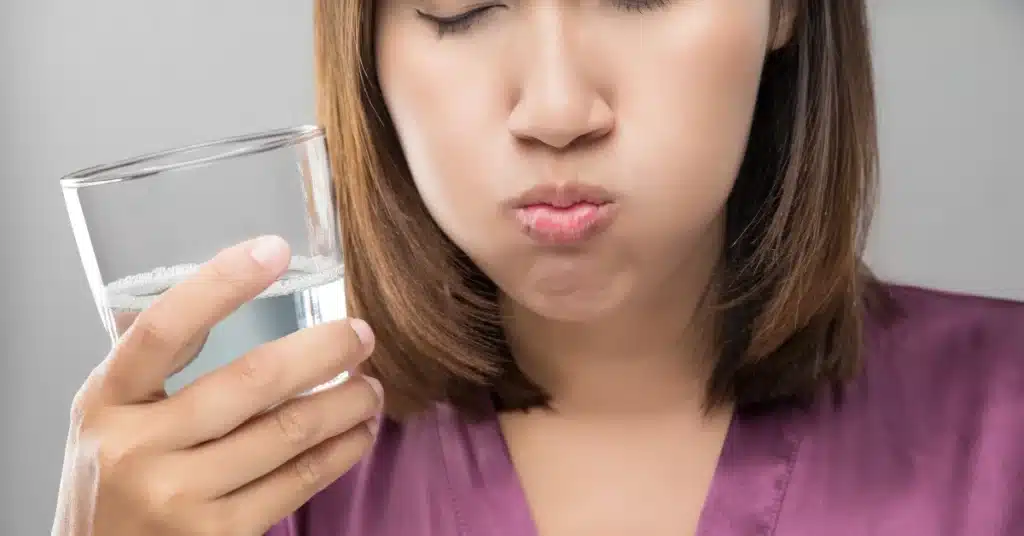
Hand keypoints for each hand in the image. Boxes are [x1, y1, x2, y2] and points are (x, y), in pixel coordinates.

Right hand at [51, 236, 382, 535]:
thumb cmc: (112, 479)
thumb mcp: (108, 415)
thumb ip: (153, 364)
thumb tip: (224, 288)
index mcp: (106, 401)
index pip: (165, 329)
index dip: (221, 283)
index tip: (275, 249)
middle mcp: (137, 448)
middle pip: (251, 381)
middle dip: (323, 351)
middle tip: (361, 334)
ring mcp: (179, 497)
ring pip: (288, 433)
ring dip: (345, 402)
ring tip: (371, 387)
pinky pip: (299, 482)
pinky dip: (341, 451)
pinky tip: (358, 433)